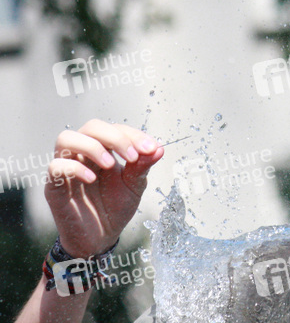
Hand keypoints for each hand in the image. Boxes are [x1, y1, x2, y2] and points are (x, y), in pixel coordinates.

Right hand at [45, 119, 163, 257]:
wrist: (101, 238)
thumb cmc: (115, 208)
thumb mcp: (134, 185)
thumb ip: (143, 165)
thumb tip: (159, 148)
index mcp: (103, 150)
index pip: (114, 128)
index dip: (133, 134)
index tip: (151, 148)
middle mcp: (83, 155)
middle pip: (91, 127)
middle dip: (114, 137)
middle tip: (133, 156)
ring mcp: (67, 169)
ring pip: (66, 139)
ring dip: (92, 146)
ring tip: (111, 164)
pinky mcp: (54, 187)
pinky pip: (55, 166)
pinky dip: (74, 168)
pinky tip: (93, 179)